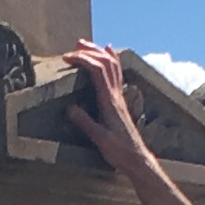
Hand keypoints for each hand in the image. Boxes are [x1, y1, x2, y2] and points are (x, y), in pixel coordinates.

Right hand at [66, 41, 145, 155]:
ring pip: (113, 66)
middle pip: (106, 63)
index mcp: (109, 102)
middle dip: (90, 51)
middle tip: (74, 46)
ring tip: (86, 45)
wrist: (137, 158)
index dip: (83, 60)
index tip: (67, 58)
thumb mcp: (99, 139)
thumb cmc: (119, 151)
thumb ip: (85, 123)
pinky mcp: (120, 102)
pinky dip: (111, 61)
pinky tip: (108, 54)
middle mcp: (116, 96)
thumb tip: (70, 108)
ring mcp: (119, 97)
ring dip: (100, 53)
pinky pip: (117, 75)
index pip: (98, 71)